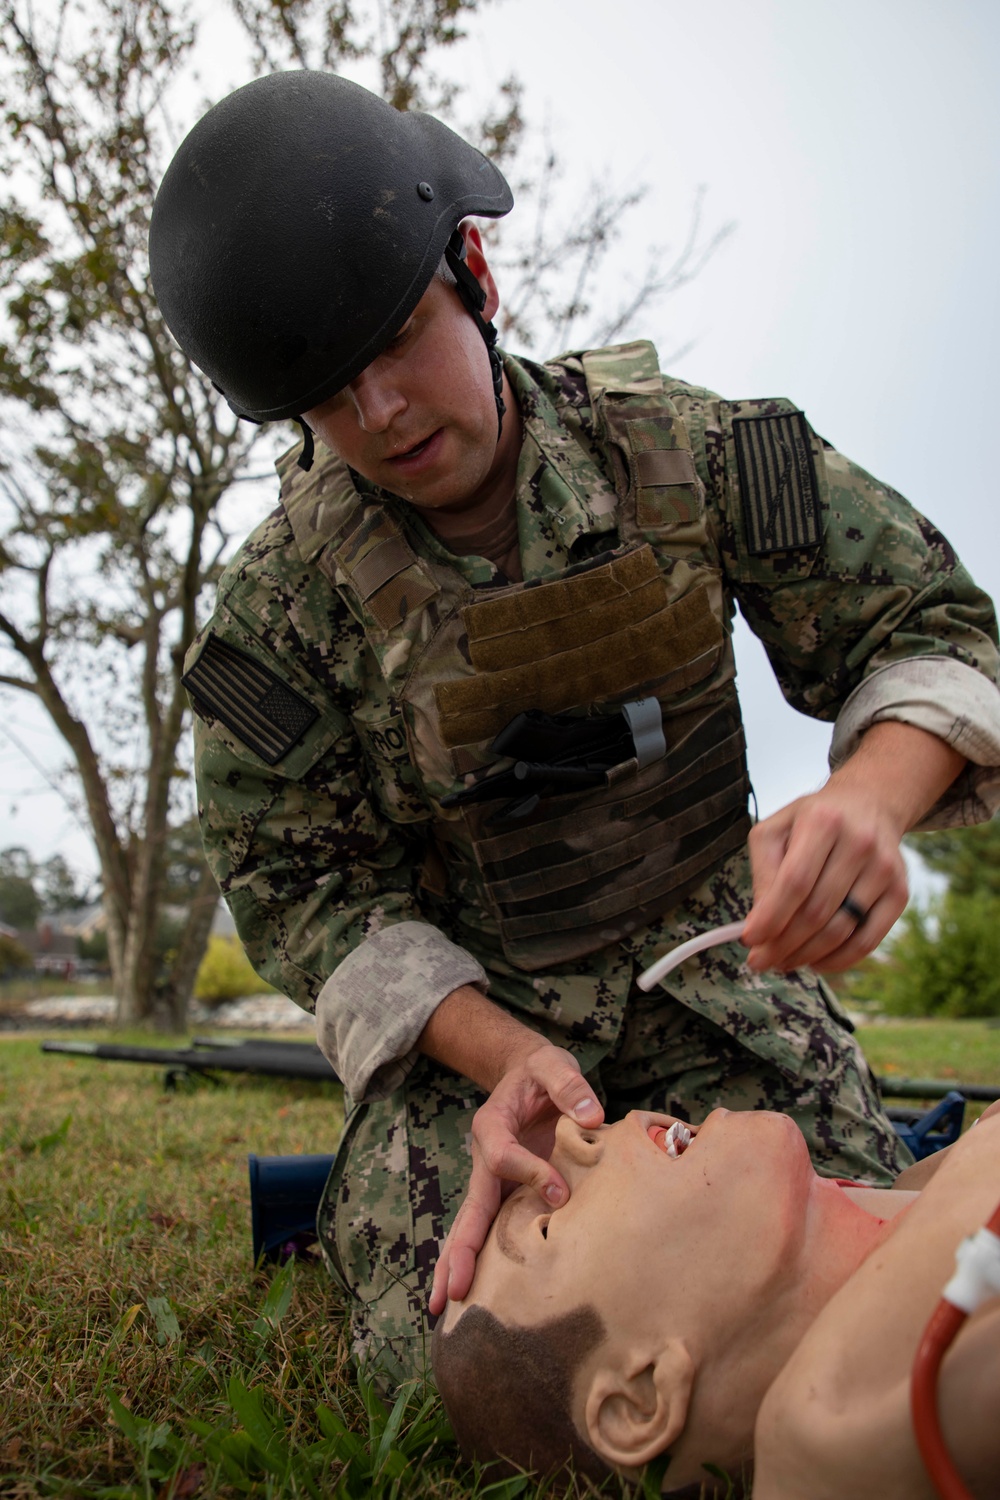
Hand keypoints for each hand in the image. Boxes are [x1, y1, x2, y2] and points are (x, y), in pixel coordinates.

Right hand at [427, 1037, 602, 1314]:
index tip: (560, 1194)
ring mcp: (492, 1182)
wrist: (526, 1075)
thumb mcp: (553, 1065)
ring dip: (458, 1266)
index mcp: (492, 1126)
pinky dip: (480, 1263)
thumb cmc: (541, 1073)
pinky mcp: (506, 1195)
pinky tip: (474, 1298)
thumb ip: (570, 1086)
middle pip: (469, 1210)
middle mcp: (484, 1160)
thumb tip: (593, 1117)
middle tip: (454, 1290)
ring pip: (471, 1229)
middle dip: (460, 1250)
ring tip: (445, 1309)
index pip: (503, 1158)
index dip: (529, 1175)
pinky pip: (491, 1231)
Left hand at [741, 720, 965, 975]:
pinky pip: (868, 939)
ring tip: (782, 962)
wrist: (869, 803)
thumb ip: (763, 872)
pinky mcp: (900, 891)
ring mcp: (884, 869)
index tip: (749, 940)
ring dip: (806, 955)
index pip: (795, 882)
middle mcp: (860, 843)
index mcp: (823, 822)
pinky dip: (838, 960)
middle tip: (760, 961)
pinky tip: (814, 962)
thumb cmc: (812, 820)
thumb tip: (759, 924)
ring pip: (841, 930)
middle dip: (783, 944)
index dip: (771, 916)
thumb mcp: (776, 830)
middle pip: (817, 911)